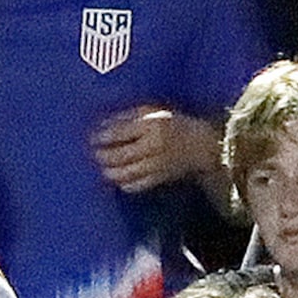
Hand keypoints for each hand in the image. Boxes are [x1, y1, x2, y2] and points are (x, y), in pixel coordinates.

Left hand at [90, 108, 216, 192]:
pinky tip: (119, 178)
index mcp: (152, 126)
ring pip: (126, 173)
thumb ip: (127, 116)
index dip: (101, 137)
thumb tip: (101, 125)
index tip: (92, 138)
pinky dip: (124, 184)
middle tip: (95, 154)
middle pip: (119, 155)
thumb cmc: (175, 124)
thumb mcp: (153, 112)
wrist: (204, 144)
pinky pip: (137, 184)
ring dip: (110, 172)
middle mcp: (154, 146)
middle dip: (103, 156)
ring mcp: (158, 164)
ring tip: (104, 168)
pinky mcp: (161, 177)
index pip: (119, 133)